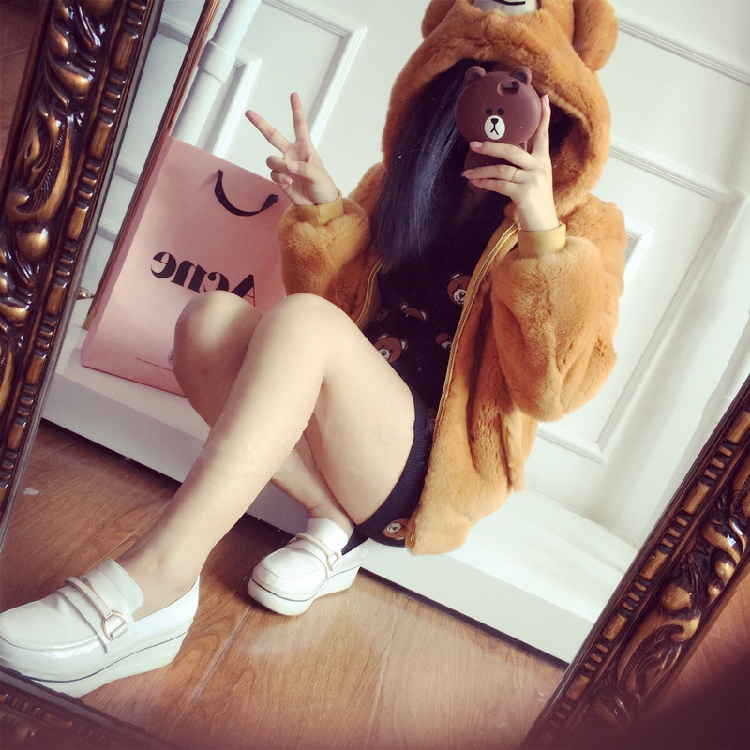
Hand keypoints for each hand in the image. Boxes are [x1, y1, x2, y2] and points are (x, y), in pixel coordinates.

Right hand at [246, 93, 338, 205]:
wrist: (319, 205)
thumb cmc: (323, 186)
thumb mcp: (318, 175)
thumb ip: (304, 168)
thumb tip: (288, 165)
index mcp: (304, 148)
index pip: (299, 126)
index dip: (296, 110)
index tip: (294, 95)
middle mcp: (292, 153)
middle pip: (273, 136)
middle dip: (261, 124)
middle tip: (249, 113)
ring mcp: (285, 166)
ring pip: (271, 159)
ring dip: (279, 167)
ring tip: (290, 176)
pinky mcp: (280, 178)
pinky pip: (273, 174)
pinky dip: (279, 178)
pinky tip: (289, 184)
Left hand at [461, 94, 558, 231]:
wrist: (542, 226)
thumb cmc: (534, 202)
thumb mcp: (534, 179)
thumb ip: (524, 165)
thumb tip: (502, 153)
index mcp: (542, 161)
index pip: (542, 135)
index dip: (543, 117)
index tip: (543, 98)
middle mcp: (539, 167)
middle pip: (513, 150)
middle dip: (491, 146)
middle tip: (474, 144)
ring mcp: (533, 180)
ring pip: (502, 169)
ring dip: (481, 171)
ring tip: (467, 173)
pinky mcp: (524, 194)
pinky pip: (499, 184)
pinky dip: (485, 183)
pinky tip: (475, 183)